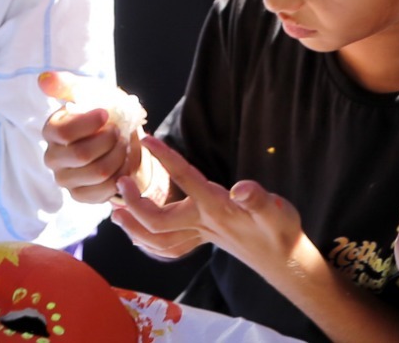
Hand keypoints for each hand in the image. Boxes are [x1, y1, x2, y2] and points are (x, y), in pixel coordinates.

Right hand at [40, 71, 147, 204]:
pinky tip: (122, 162)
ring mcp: (65, 179)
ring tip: (123, 144)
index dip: (89, 123)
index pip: (64, 132)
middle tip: (120, 130)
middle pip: (82, 154)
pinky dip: (120, 174)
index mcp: (51, 130)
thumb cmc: (102, 112)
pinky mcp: (81, 195)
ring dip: (118, 155)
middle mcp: (52, 158)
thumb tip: (43, 80)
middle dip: (109, 140)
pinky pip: (104, 191)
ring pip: (98, 172)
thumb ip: (67, 85)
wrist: (119, 137)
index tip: (106, 113)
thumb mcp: (89, 92)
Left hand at [125, 136, 309, 281]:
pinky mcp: (203, 241)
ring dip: (134, 228)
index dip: (167, 158)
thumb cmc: (281, 230)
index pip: (186, 180)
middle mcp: (204, 224)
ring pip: (159, 239)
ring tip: (115, 213)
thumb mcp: (277, 211)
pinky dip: (149, 242)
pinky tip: (139, 235)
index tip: (148, 140)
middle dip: (135, 204)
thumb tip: (240, 187)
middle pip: (159, 221)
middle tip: (120, 183)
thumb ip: (258, 199)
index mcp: (218, 209)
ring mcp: (201, 236)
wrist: (283, 259)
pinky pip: (168, 247)